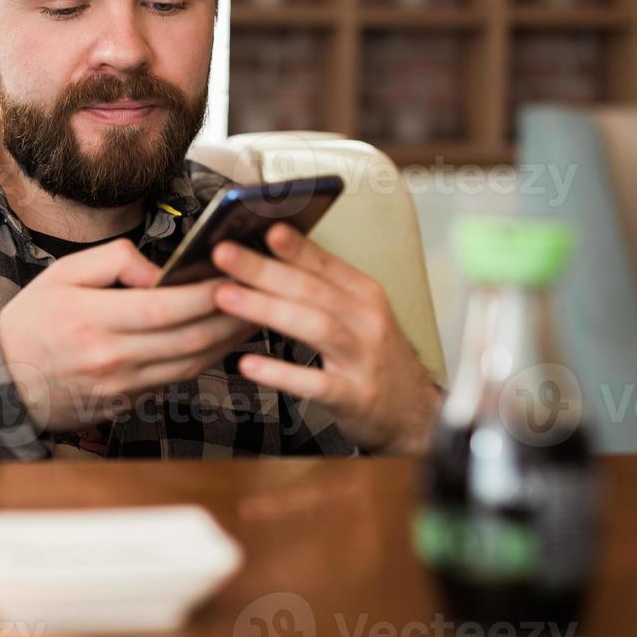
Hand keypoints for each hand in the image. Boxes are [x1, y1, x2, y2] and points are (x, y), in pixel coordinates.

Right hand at [0, 239, 256, 432]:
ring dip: (229, 342)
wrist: (3, 380)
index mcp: (95, 321)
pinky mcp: (128, 403)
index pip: (166, 308)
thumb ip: (114, 261)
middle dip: (232, 317)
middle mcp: (113, 358)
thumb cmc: (33, 321)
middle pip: (190, 340)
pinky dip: (205, 360)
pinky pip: (176, 380)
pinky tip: (223, 340)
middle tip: (262, 294)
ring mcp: (122, 387)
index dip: (206, 293)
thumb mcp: (62, 274)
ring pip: (192, 365)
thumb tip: (161, 273)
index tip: (234, 274)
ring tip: (255, 315)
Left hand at [210, 223, 441, 454]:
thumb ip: (318, 288)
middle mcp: (367, 321)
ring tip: (227, 297)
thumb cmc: (372, 356)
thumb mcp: (357, 313)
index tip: (261, 225)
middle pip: (312, 289)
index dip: (293, 245)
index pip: (325, 263)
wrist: (412, 411)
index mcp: (364, 294)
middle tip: (223, 254)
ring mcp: (362, 359)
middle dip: (264, 269)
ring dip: (267, 308)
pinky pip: (315, 383)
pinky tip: (249, 363)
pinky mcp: (354, 396)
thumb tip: (265, 257)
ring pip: (315, 327)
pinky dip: (280, 373)